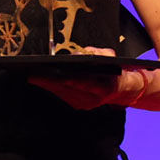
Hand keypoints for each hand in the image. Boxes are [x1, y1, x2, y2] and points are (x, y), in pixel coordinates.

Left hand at [28, 47, 147, 109]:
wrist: (125, 88)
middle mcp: (95, 98)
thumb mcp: (110, 56)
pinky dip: (54, 89)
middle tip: (34, 75)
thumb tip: (79, 55)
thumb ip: (96, 53)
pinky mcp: (81, 106)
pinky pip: (64, 97)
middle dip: (50, 82)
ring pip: (63, 95)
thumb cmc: (116, 69)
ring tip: (34, 77)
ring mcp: (87, 104)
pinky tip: (43, 82)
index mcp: (104, 87)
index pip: (83, 83)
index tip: (54, 74)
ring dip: (48, 86)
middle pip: (68, 90)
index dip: (68, 79)